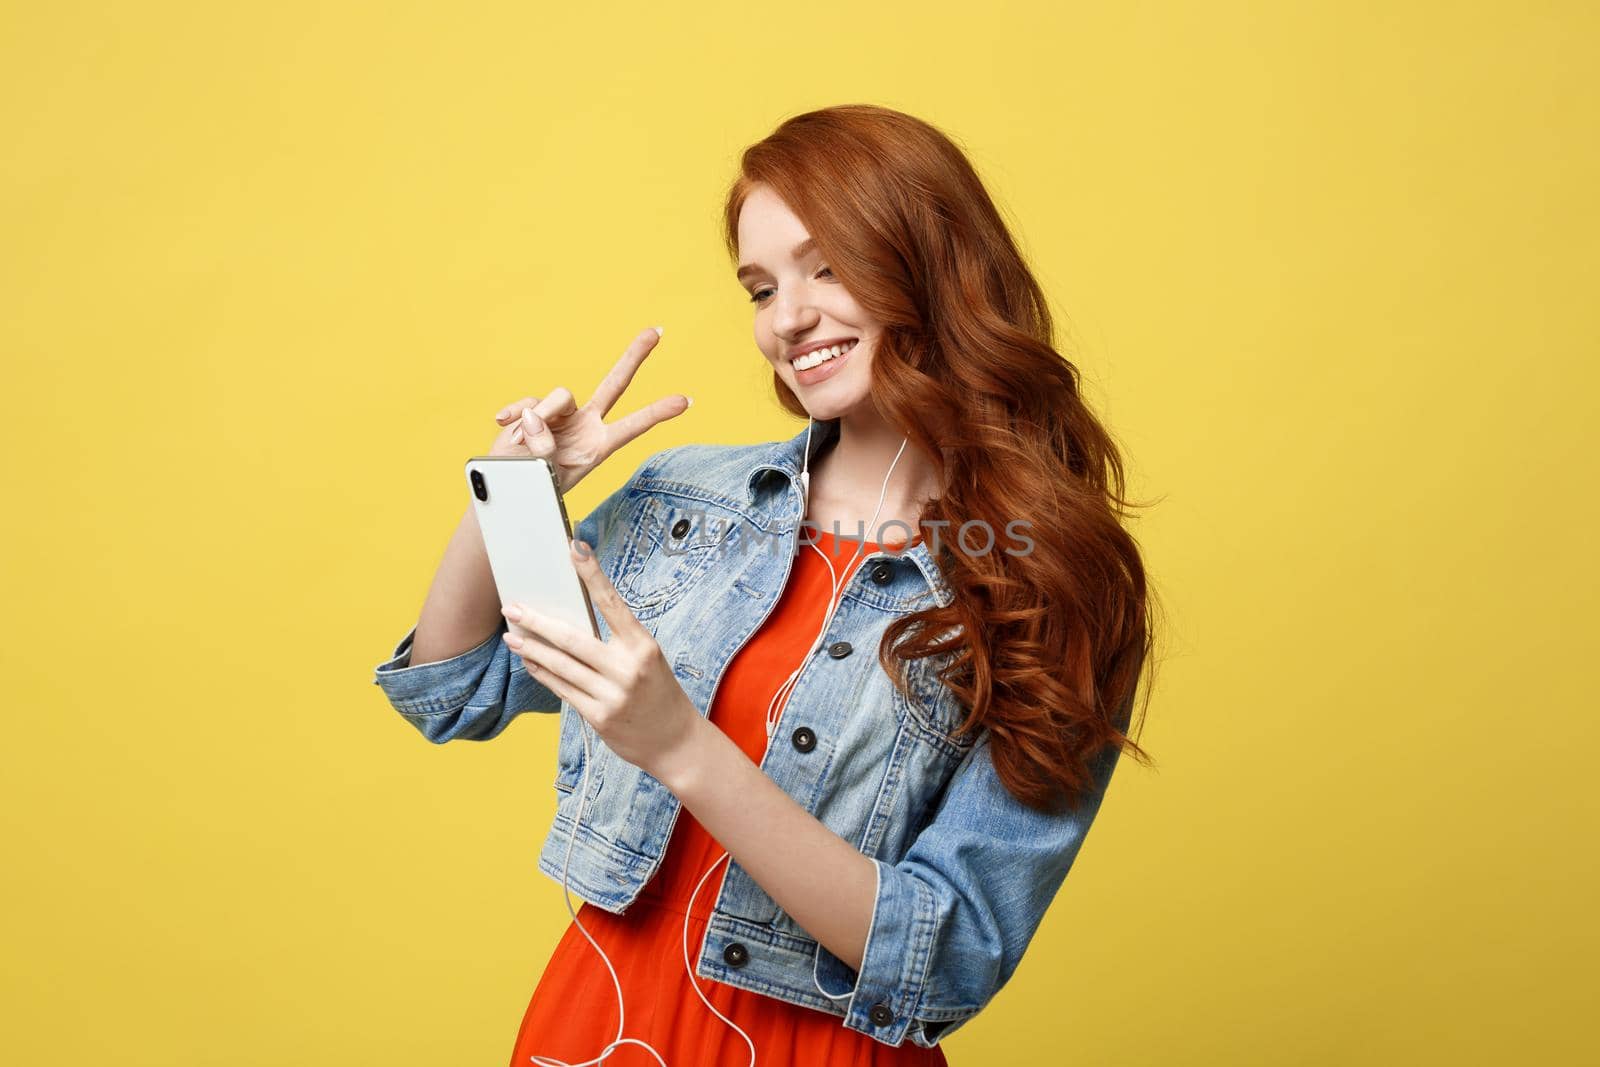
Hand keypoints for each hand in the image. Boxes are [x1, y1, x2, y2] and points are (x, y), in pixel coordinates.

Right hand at [487, 326, 689, 492]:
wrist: (508, 489)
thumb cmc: (534, 490)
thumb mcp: (547, 476)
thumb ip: (544, 447)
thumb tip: (533, 417)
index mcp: (598, 445)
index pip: (633, 425)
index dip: (658, 413)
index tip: (685, 401)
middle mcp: (585, 424)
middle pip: (615, 384)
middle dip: (635, 356)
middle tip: (656, 332)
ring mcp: (561, 415)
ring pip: (560, 395)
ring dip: (541, 419)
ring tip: (526, 445)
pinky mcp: (534, 409)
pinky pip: (527, 403)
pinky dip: (514, 415)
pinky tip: (505, 427)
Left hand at [498, 538, 703, 784]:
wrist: (675, 742)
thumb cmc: (659, 693)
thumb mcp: (647, 659)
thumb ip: (616, 641)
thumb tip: (573, 618)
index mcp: (643, 646)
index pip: (612, 602)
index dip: (592, 573)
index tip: (574, 548)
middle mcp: (627, 668)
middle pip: (571, 638)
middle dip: (536, 621)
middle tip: (512, 608)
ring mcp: (612, 694)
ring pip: (560, 664)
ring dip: (530, 648)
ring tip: (512, 636)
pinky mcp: (598, 716)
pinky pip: (562, 689)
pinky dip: (542, 672)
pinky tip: (529, 662)